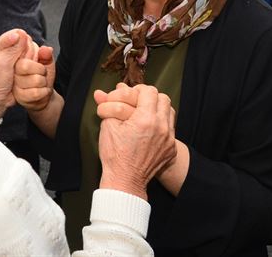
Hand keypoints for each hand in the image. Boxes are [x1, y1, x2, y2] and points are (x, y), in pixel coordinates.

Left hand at [0, 29, 31, 117]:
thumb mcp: (2, 62)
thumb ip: (12, 47)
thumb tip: (21, 33)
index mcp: (1, 44)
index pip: (20, 35)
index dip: (23, 44)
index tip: (19, 55)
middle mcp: (10, 50)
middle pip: (30, 45)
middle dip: (27, 57)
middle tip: (17, 67)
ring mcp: (18, 59)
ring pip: (35, 56)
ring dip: (31, 66)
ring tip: (19, 74)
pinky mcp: (24, 69)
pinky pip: (35, 66)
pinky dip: (33, 72)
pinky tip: (24, 77)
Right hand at [13, 46, 55, 110]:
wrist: (45, 94)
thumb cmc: (43, 76)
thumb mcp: (46, 62)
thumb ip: (46, 54)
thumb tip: (46, 49)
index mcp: (17, 60)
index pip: (23, 56)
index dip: (37, 63)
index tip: (40, 66)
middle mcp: (12, 72)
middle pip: (26, 66)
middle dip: (41, 71)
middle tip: (41, 75)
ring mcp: (14, 85)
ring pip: (35, 80)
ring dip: (43, 82)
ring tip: (41, 83)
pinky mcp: (19, 97)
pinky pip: (36, 93)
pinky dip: (44, 92)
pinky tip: (41, 92)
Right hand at [97, 85, 176, 200]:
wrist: (125, 181)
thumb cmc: (115, 155)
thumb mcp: (107, 126)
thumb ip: (108, 105)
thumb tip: (100, 93)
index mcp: (146, 119)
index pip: (149, 91)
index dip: (137, 90)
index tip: (130, 96)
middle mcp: (162, 127)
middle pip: (163, 98)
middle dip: (149, 98)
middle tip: (137, 103)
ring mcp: (169, 139)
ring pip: (169, 112)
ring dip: (157, 109)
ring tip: (143, 115)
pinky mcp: (171, 149)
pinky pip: (170, 129)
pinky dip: (160, 124)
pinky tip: (148, 130)